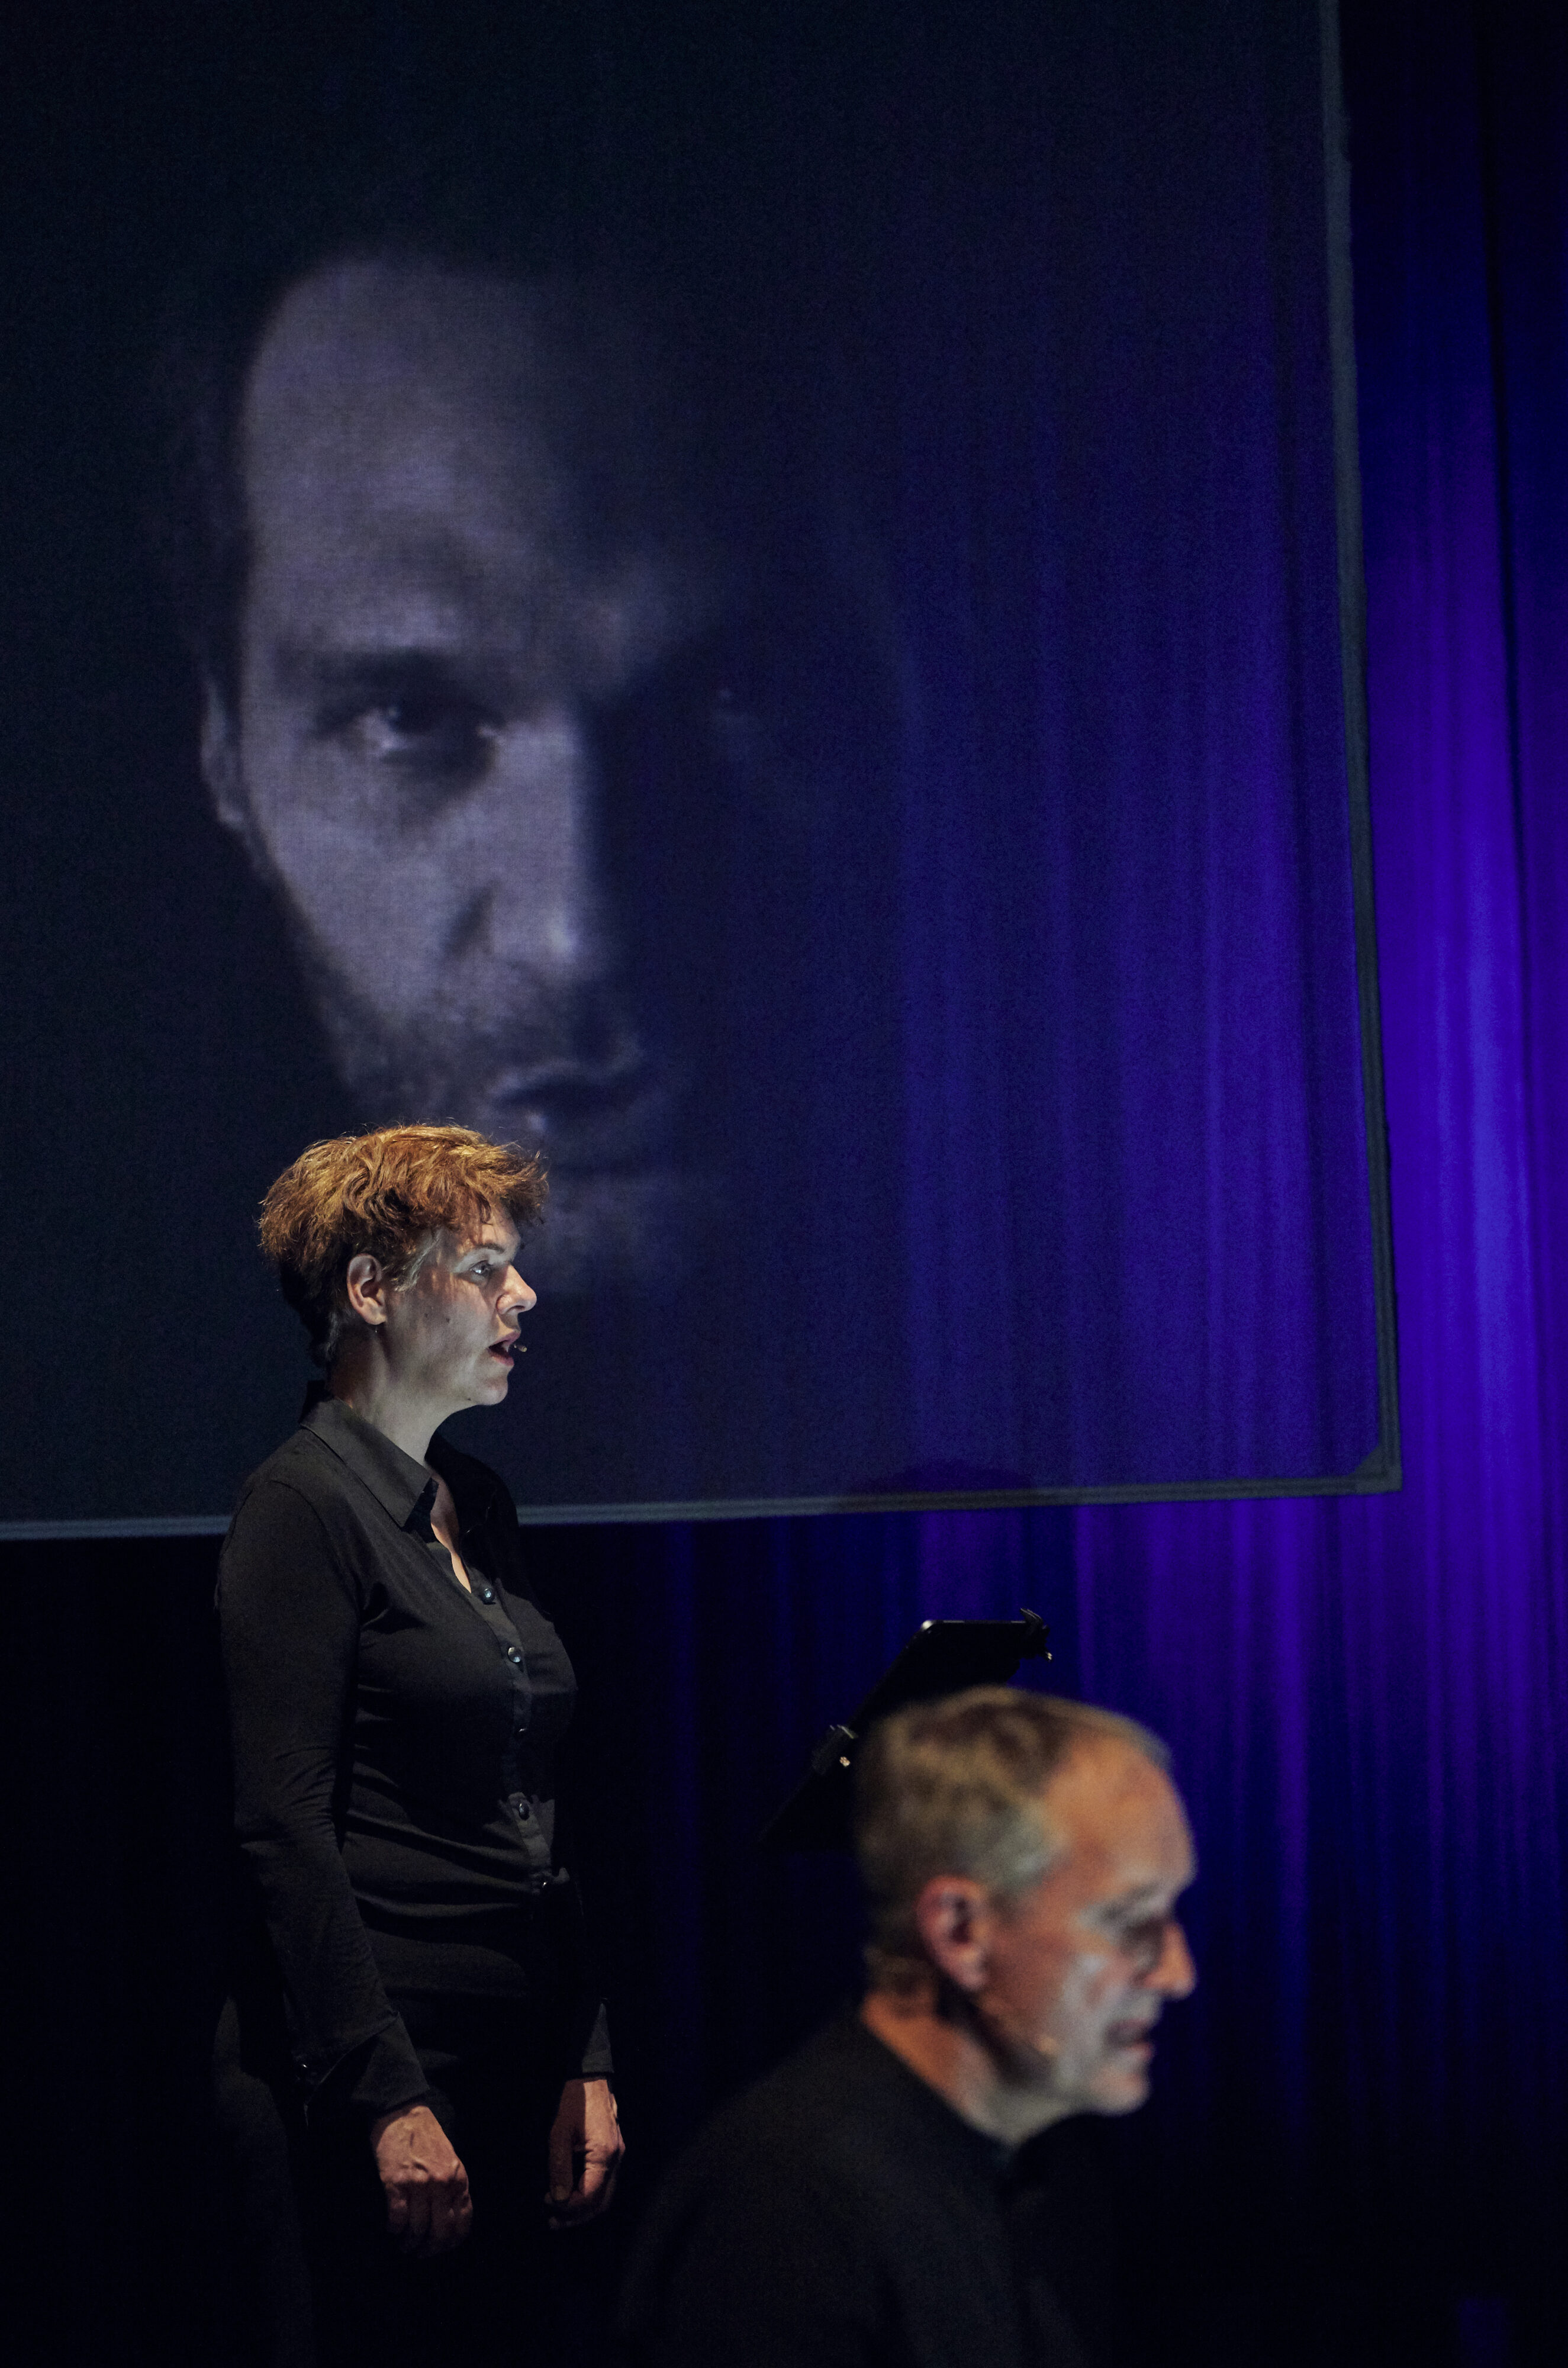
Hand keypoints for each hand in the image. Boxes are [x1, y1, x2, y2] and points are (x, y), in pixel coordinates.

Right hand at [370, 2103, 472, 2255]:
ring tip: (404, 2243)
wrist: (402, 2114)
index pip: (461, 2225)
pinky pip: (397, 2218)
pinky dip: (394, 2230)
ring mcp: (419, 2184)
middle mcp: (442, 2184)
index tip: (438, 2249)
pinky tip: (392, 2229)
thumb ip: (454, 2188)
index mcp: (458, 2179)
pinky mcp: (396, 2183)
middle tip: (419, 2252)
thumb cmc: (426, 2138)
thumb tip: (452, 2222)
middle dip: (429, 2249)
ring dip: (410, 2243)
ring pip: (418, 2229)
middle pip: (440, 2232)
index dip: (449, 2244)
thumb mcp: (451, 2161)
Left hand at [545, 2077, 623, 2227]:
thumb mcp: (560, 2133)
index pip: (590, 2196)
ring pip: (604, 2195)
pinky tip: (571, 2194)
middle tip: (553, 2222)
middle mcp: (616, 2160)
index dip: (569, 2207)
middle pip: (601, 2202)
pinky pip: (604, 2183)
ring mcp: (617, 2157)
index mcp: (605, 2156)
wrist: (592, 2078)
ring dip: (582, 2208)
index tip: (548, 2202)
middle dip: (577, 2216)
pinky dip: (588, 2194)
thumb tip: (558, 2199)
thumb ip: (559, 2167)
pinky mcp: (613, 2152)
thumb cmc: (575, 2102)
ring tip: (559, 2213)